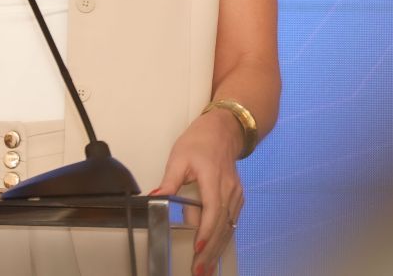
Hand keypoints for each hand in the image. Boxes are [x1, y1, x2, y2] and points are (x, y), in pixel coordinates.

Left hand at [152, 109, 244, 275]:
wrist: (224, 130)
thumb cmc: (200, 141)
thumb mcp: (179, 157)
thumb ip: (169, 181)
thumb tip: (155, 199)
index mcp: (214, 178)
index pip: (212, 209)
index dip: (206, 231)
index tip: (198, 249)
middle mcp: (229, 189)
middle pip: (222, 224)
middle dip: (211, 250)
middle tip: (199, 270)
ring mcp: (236, 194)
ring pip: (229, 227)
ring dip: (218, 249)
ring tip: (207, 269)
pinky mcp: (237, 197)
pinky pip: (232, 222)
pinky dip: (224, 239)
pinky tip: (216, 253)